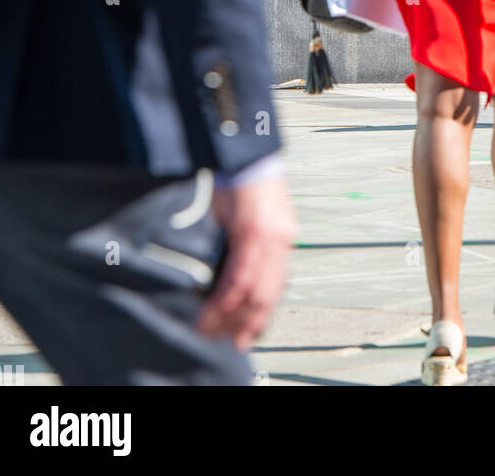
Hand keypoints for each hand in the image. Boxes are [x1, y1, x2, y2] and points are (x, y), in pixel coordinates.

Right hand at [196, 176, 295, 350]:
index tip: (247, 334)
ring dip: (232, 317)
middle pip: (268, 297)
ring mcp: (270, 238)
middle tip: (230, 343)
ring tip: (211, 331)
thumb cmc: (241, 180)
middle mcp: (281, 241)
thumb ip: (244, 245)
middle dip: (248, 324)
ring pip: (255, 292)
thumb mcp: (248, 217)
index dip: (262, 315)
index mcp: (282, 238)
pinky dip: (226, 298)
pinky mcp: (253, 232)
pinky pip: (240, 276)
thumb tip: (228, 274)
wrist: (242, 151)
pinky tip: (212, 311)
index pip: (275, 288)